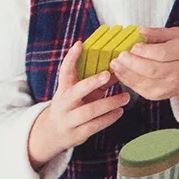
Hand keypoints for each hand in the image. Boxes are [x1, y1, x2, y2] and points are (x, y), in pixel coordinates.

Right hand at [27, 40, 129, 170]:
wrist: (53, 132)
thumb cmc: (71, 107)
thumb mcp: (79, 94)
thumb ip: (96, 83)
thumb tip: (117, 70)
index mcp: (63, 89)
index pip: (64, 71)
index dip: (71, 58)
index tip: (80, 44)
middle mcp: (64, 103)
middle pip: (76, 91)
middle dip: (92, 82)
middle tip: (107, 74)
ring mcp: (69, 119)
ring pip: (89, 111)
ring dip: (109, 103)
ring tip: (126, 97)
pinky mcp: (77, 133)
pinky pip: (95, 125)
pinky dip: (109, 118)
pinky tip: (119, 112)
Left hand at [111, 26, 178, 103]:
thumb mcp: (178, 34)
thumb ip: (158, 33)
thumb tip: (140, 31)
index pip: (163, 54)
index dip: (146, 51)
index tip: (133, 46)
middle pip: (153, 70)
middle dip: (133, 63)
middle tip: (120, 55)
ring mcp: (170, 87)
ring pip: (146, 83)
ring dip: (127, 74)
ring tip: (115, 64)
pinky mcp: (160, 95)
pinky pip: (142, 91)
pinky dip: (129, 82)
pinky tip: (120, 73)